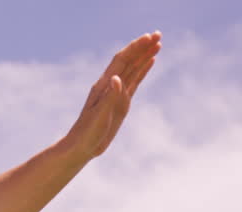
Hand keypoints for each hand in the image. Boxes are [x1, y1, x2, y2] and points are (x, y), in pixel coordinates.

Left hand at [65, 31, 161, 159]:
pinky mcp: (122, 102)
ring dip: (145, 55)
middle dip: (143, 47)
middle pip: (129, 60)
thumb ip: (109, 97)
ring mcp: (117, 92)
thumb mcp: (99, 116)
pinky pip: (135, 81)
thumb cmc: (88, 132)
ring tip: (158, 42)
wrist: (82, 146)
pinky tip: (150, 61)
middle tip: (158, 34)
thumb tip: (117, 78)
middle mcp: (110, 85)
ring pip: (133, 69)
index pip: (121, 61)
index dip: (134, 48)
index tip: (148, 38)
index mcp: (104, 85)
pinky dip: (143, 70)